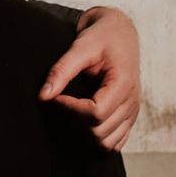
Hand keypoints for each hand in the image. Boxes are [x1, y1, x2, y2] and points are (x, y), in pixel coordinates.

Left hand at [38, 6, 140, 150]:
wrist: (120, 34)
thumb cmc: (102, 37)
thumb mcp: (80, 47)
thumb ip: (61, 71)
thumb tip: (43, 96)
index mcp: (123, 84)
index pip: (95, 113)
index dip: (70, 108)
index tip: (56, 97)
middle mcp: (132, 102)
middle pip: (99, 131)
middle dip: (74, 121)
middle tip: (60, 102)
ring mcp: (133, 112)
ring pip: (107, 142)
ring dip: (84, 133)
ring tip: (70, 111)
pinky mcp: (129, 117)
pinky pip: (115, 142)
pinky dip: (96, 138)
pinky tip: (82, 120)